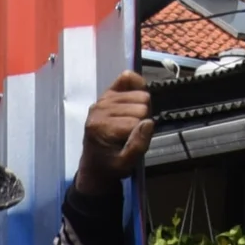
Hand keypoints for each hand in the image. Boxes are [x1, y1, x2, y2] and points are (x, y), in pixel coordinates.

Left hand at [75, 70, 155, 195]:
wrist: (95, 166)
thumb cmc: (111, 166)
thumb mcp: (126, 164)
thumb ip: (138, 145)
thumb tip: (149, 122)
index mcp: (102, 127)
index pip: (139, 120)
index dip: (142, 133)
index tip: (133, 143)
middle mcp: (100, 109)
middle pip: (142, 104)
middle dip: (144, 119)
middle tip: (134, 132)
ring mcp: (102, 99)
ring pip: (140, 94)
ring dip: (141, 108)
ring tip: (132, 122)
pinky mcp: (106, 94)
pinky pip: (126, 78)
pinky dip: (137, 84)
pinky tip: (136, 97)